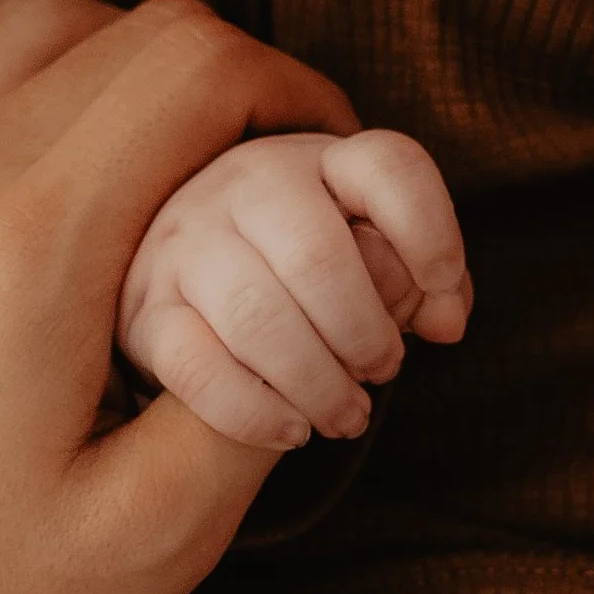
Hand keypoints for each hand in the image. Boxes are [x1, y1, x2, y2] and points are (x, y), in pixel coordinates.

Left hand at [0, 0, 361, 593]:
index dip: (295, 94)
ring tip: (186, 132)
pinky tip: (27, 48)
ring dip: (124, 45)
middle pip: (124, 30)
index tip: (335, 166)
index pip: (196, 71)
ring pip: (20, 21)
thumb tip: (327, 311)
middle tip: (284, 169)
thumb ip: (259, 400)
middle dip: (232, 75)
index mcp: (37, 248)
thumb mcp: (158, 540)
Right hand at [118, 128, 472, 449]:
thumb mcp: (371, 245)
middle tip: (384, 370)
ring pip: (255, 318)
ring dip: (317, 383)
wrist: (189, 253)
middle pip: (317, 258)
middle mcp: (249, 187)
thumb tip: (446, 323)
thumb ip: (426, 280)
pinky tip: (293, 430)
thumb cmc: (307, 258)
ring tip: (349, 416)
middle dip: (365, 333)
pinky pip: (195, 367)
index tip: (439, 290)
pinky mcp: (148, 308)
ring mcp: (188, 243)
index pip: (388, 168)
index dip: (431, 232)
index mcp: (322, 162)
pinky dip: (253, 412)